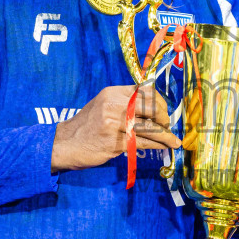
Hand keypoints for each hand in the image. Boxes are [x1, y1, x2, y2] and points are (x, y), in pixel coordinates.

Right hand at [50, 84, 179, 171]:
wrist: (65, 144)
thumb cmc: (88, 126)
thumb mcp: (103, 105)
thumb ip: (125, 103)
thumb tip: (155, 109)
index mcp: (113, 93)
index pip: (145, 91)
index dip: (160, 102)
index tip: (163, 112)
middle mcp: (114, 105)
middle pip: (151, 107)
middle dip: (164, 117)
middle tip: (166, 126)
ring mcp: (114, 123)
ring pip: (150, 128)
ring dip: (165, 136)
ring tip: (174, 142)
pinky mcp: (114, 142)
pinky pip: (143, 143)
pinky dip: (156, 145)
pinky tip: (163, 147)